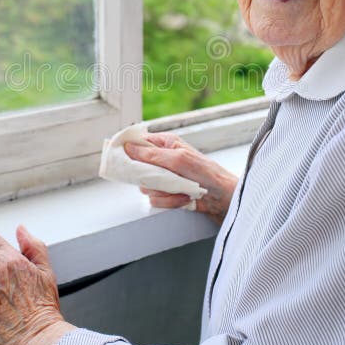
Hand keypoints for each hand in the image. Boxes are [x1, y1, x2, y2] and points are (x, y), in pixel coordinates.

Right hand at [124, 132, 238, 224]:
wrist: (223, 199)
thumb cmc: (207, 174)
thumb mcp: (179, 160)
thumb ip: (152, 155)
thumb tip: (129, 148)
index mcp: (165, 144)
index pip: (138, 142)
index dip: (128, 149)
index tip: (121, 158)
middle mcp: (162, 160)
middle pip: (137, 169)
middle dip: (151, 178)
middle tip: (163, 178)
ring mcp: (164, 178)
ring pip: (145, 187)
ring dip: (164, 192)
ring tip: (182, 190)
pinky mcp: (167, 195)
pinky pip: (155, 200)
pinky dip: (170, 202)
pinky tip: (184, 199)